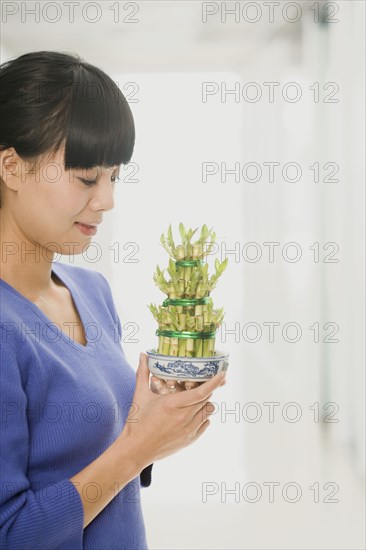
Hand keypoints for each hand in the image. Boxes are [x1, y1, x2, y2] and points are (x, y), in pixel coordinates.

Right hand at [120, 352, 225, 466]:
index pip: (201, 392)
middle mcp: (184, 417)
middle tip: (197, 383)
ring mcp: (188, 430)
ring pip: (207, 411)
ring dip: (204, 402)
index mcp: (173, 404)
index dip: (214, 382)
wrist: (135, 450)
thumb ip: (142, 372)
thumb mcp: (139, 395)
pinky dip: (202, 416)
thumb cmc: (136, 422)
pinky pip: (205, 423)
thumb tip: (143, 354)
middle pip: (205, 398)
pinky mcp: (190, 440)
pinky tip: (192, 413)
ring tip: (193, 399)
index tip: (223, 374)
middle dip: (204, 389)